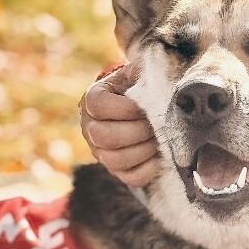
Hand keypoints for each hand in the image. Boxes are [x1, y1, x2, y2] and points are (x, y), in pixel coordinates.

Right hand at [80, 62, 158, 186]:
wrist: (137, 109)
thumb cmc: (137, 89)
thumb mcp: (136, 74)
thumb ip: (142, 71)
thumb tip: (156, 73)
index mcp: (92, 99)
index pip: (98, 105)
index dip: (126, 108)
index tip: (144, 106)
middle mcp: (90, 127)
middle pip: (104, 136)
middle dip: (136, 131)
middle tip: (155, 125)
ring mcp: (101, 152)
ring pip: (116, 159)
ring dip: (144, 149)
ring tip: (159, 138)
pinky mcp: (116, 170)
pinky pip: (131, 177)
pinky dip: (149, 168)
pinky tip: (159, 155)